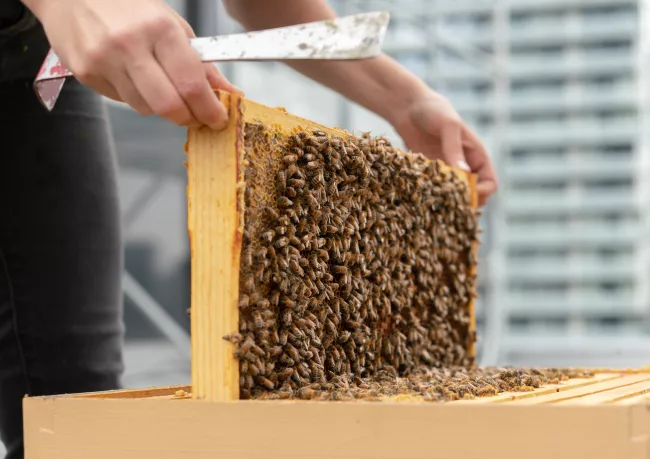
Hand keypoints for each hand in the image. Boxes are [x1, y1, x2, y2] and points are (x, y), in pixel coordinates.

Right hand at [25, 0, 240, 128]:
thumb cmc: (128, 6)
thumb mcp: (171, 24)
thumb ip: (201, 63)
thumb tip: (230, 93)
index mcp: (160, 29)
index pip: (191, 84)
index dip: (209, 109)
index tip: (218, 118)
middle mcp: (129, 44)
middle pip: (168, 106)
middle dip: (187, 118)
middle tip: (195, 117)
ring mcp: (103, 60)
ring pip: (145, 108)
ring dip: (160, 106)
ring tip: (159, 85)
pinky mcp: (85, 72)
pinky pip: (122, 101)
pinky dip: (135, 96)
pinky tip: (130, 76)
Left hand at [391, 89, 497, 206]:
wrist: (409, 107)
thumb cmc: (434, 111)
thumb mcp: (448, 127)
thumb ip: (454, 149)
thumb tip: (464, 174)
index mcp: (477, 156)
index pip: (490, 183)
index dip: (481, 192)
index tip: (464, 195)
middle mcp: (465, 167)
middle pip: (474, 195)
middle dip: (465, 201)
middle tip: (448, 203)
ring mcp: (447, 172)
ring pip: (454, 196)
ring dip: (447, 200)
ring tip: (433, 199)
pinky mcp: (430, 173)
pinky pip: (435, 190)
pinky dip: (431, 195)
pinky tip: (421, 194)